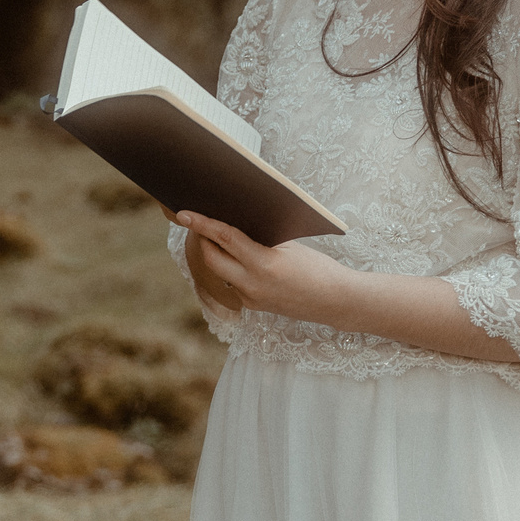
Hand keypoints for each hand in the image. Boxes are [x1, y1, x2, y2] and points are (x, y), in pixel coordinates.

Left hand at [170, 211, 350, 323]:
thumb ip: (260, 238)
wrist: (335, 302)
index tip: (184, 214)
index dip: (202, 224)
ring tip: (216, 236)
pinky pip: (232, 283)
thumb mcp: (289, 246)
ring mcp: (250, 298)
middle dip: (203, 239)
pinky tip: (236, 257)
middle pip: (212, 258)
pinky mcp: (252, 306)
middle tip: (199, 221)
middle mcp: (252, 284)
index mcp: (264, 263)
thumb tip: (233, 222)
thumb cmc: (318, 268)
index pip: (225, 238)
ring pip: (220, 272)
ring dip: (216, 254)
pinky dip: (230, 268)